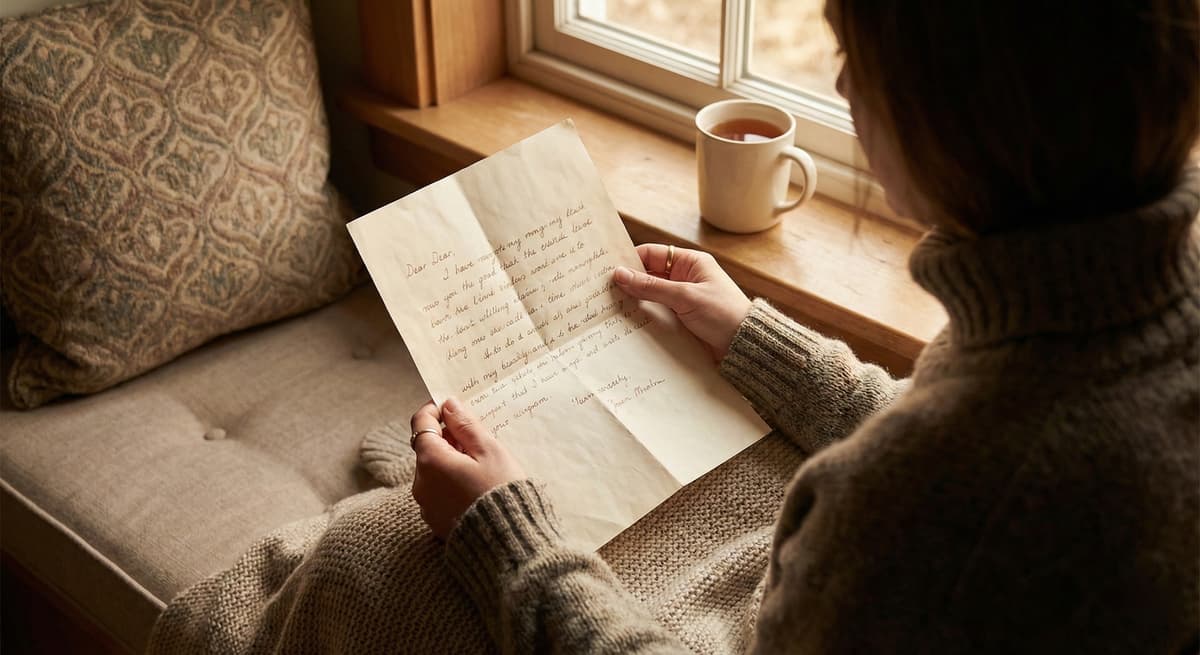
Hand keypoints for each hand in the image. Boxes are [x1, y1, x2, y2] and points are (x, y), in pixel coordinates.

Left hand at [410, 397, 525, 538]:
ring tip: (481, 465)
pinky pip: (439, 492)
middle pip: (427, 447)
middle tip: (478, 438)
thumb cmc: (501, 491)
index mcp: (431, 460)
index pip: (421, 423)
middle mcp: (420, 482)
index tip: (453, 406)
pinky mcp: (435, 521)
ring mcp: (426, 504)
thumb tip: (449, 405)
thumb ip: (466, 425)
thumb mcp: (489, 451)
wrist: (507, 542)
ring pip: (433, 470)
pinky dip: (451, 482)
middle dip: (448, 438)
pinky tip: (476, 486)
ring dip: (450, 461)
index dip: (436, 410)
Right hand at [613, 244, 750, 360]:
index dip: (631, 260)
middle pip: (649, 275)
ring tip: (612, 307)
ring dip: (636, 301)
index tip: (609, 271)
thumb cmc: (723, 314)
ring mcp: (683, 299)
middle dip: (630, 282)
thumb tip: (620, 274)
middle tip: (605, 290)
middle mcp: (685, 278)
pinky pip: (657, 312)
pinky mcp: (682, 318)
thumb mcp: (685, 297)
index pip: (653, 254)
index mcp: (691, 263)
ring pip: (651, 295)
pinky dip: (644, 315)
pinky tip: (629, 322)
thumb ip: (652, 286)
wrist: (744, 345)